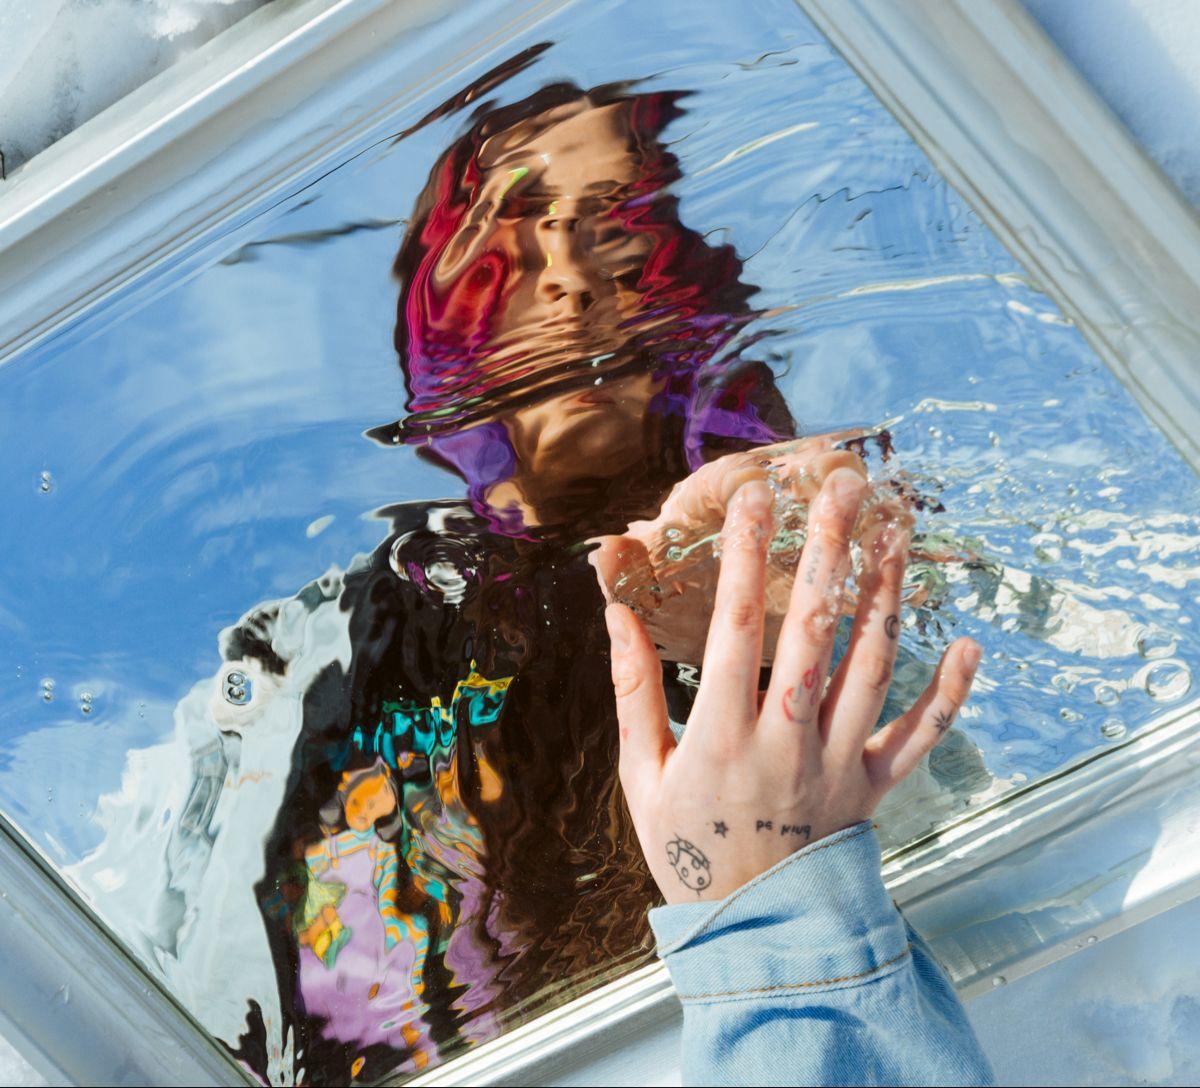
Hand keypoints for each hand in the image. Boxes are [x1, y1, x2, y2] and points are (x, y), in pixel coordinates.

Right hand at [605, 468, 980, 902]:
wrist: (750, 929)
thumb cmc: (687, 846)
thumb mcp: (641, 772)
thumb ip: (632, 690)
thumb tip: (616, 612)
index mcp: (721, 736)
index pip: (730, 626)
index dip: (740, 556)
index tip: (751, 497)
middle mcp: (786, 743)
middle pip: (813, 633)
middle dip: (827, 552)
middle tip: (841, 488)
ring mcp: (839, 765)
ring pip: (873, 669)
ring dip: (885, 597)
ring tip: (894, 533)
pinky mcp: (876, 788)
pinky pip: (921, 737)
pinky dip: (950, 693)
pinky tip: (969, 643)